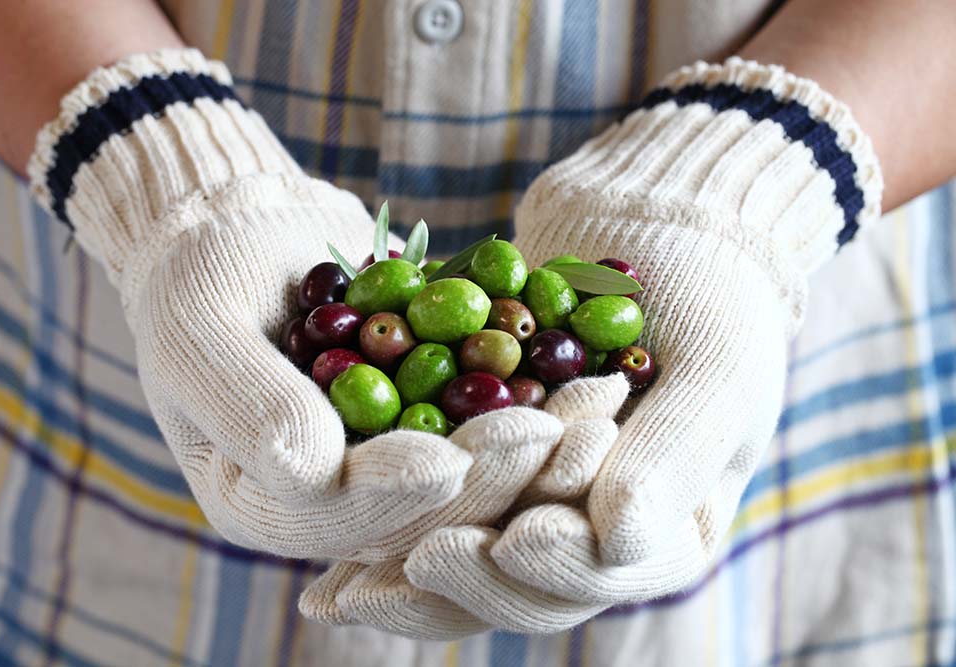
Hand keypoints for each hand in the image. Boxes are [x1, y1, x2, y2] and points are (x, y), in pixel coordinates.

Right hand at [130, 175, 567, 559]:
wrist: (248, 227)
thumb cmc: (204, 272)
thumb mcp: (200, 328)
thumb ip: (249, 405)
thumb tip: (316, 468)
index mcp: (262, 499)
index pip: (336, 516)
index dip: (395, 492)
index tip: (451, 456)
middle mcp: (330, 501)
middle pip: (421, 509)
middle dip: (489, 476)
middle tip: (556, 430)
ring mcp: (386, 465)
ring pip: (473, 475)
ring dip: (537, 446)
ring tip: (598, 401)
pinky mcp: (429, 424)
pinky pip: (490, 424)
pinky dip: (542, 401)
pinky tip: (594, 377)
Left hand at [298, 56, 883, 635]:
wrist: (649, 224)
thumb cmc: (705, 294)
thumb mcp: (713, 370)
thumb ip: (674, 457)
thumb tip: (614, 538)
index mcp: (668, 528)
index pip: (610, 572)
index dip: (560, 566)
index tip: (515, 538)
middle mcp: (595, 529)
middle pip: (525, 587)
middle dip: (466, 578)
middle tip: (407, 566)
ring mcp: (534, 497)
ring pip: (466, 557)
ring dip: (406, 571)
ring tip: (339, 594)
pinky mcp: (482, 460)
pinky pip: (429, 499)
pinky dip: (384, 517)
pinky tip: (325, 554)